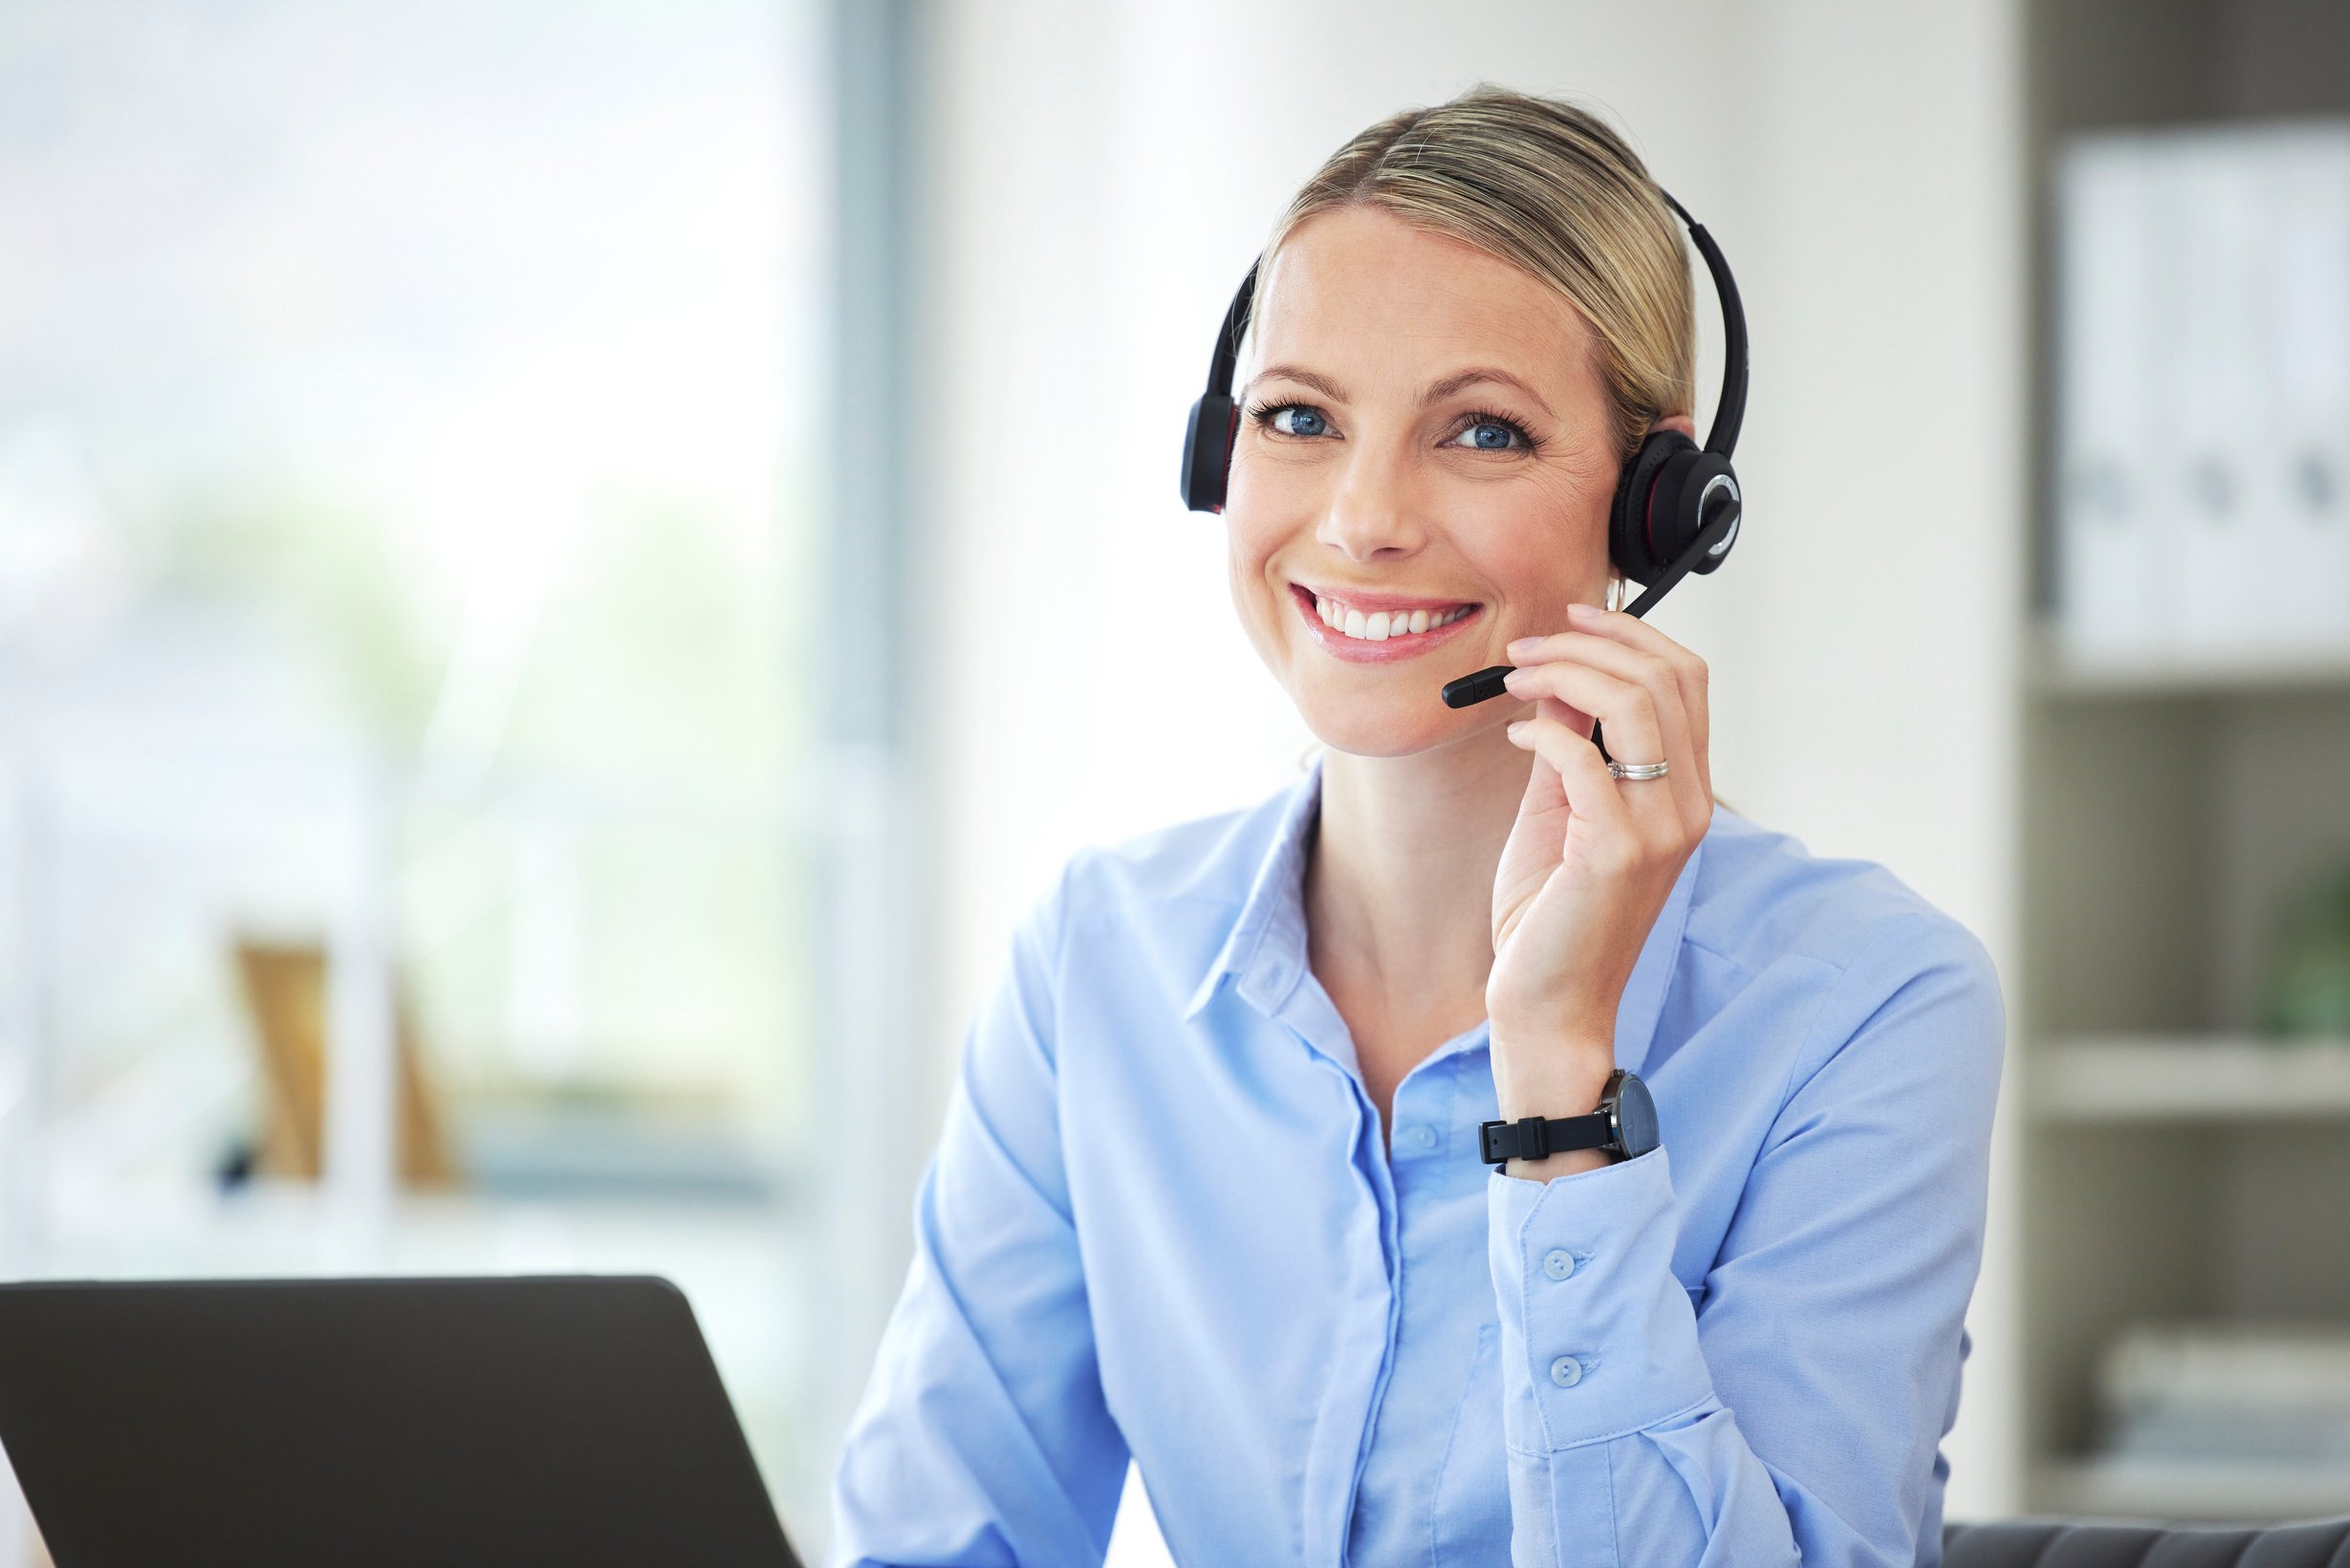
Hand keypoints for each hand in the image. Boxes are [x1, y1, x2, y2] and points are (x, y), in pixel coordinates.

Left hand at [1486, 600, 1713, 1129]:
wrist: (1549, 1004)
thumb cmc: (1551, 913)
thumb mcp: (1564, 810)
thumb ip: (1571, 746)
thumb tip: (1556, 677)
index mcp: (1686, 791)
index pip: (1686, 678)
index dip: (1629, 634)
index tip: (1570, 619)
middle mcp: (1688, 805)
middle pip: (1666, 676)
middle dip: (1590, 642)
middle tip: (1527, 646)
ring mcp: (1660, 829)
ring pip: (1633, 702)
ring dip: (1565, 673)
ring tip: (1514, 676)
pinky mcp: (1616, 851)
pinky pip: (1582, 756)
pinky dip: (1540, 728)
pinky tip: (1511, 734)